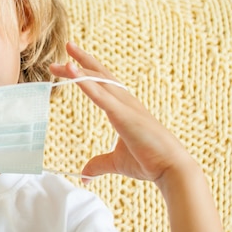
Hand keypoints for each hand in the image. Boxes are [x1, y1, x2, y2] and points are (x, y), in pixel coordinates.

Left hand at [50, 42, 194, 182]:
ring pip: (99, 81)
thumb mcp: (117, 162)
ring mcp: (126, 107)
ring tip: (64, 58)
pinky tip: (72, 71)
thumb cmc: (150, 162)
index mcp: (124, 109)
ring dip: (79, 69)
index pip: (101, 85)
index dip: (84, 74)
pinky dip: (86, 82)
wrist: (172, 169)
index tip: (66, 67)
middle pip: (98, 77)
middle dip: (79, 65)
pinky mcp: (124, 115)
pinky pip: (101, 95)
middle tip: (60, 57)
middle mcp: (125, 102)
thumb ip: (100, 164)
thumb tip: (86, 175)